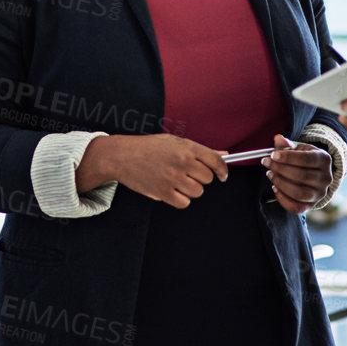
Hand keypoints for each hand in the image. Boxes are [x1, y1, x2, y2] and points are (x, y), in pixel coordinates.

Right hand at [77, 134, 227, 209]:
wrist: (122, 156)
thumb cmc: (148, 148)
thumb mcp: (174, 142)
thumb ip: (200, 150)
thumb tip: (224, 155)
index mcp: (186, 147)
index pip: (215, 160)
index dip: (222, 170)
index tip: (223, 176)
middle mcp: (182, 162)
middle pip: (207, 178)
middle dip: (200, 177)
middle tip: (186, 173)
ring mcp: (173, 178)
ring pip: (197, 192)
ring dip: (190, 189)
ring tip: (176, 181)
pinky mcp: (164, 192)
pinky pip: (184, 203)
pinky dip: (180, 199)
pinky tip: (171, 190)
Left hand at [264, 134, 331, 213]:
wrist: (313, 173)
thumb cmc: (304, 158)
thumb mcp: (298, 147)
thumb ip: (287, 144)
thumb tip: (278, 139)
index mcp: (324, 159)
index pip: (306, 159)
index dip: (288, 157)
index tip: (273, 155)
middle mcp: (325, 178)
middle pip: (301, 176)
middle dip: (280, 169)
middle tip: (267, 163)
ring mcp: (319, 194)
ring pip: (298, 192)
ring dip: (280, 183)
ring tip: (270, 174)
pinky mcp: (311, 205)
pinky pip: (296, 207)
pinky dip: (282, 199)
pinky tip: (275, 188)